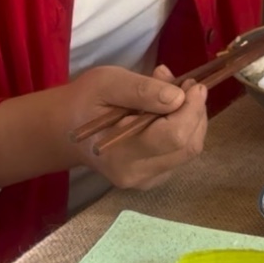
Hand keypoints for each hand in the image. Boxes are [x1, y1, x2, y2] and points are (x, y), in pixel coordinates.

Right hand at [65, 65, 207, 189]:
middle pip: (187, 146)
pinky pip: (182, 153)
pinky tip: (168, 113)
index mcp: (120, 154)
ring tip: (175, 94)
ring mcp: (147, 180)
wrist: (68, 130)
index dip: (191, 109)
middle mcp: (136, 174)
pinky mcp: (154, 178)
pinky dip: (184, 129)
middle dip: (195, 112)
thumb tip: (179, 97)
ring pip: (189, 150)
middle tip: (187, 85)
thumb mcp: (107, 82)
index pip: (173, 137)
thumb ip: (142, 89)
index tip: (193, 85)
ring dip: (192, 119)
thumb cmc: (85, 102)